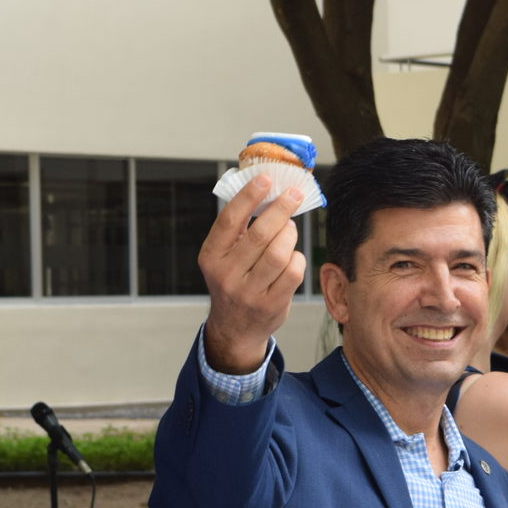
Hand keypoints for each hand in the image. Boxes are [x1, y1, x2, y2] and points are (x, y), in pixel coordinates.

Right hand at [200, 176, 304, 372]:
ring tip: (289, 229)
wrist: (234, 329)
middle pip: (260, 234)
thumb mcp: (223, 258)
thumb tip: (266, 191)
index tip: (265, 179)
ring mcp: (249, 292)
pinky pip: (293, 272)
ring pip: (279, 253)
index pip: (229, 220)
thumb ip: (238, 230)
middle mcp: (226, 275)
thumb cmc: (234, 282)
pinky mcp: (271, 305)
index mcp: (211, 257)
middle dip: (281, 209)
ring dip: (290, 235)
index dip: (249, 196)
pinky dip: (297, 258)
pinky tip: (292, 256)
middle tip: (293, 195)